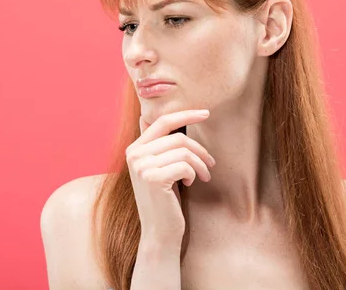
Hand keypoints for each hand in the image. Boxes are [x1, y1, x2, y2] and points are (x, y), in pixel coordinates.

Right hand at [126, 109, 215, 244]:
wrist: (159, 232)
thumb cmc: (165, 200)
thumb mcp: (160, 168)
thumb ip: (159, 145)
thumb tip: (165, 118)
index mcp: (134, 149)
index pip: (162, 121)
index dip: (186, 114)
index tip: (206, 113)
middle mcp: (134, 155)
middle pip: (178, 138)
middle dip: (200, 150)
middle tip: (211, 164)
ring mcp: (142, 166)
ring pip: (184, 151)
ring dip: (200, 164)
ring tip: (204, 176)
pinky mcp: (153, 178)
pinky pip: (185, 165)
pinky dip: (194, 173)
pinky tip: (190, 183)